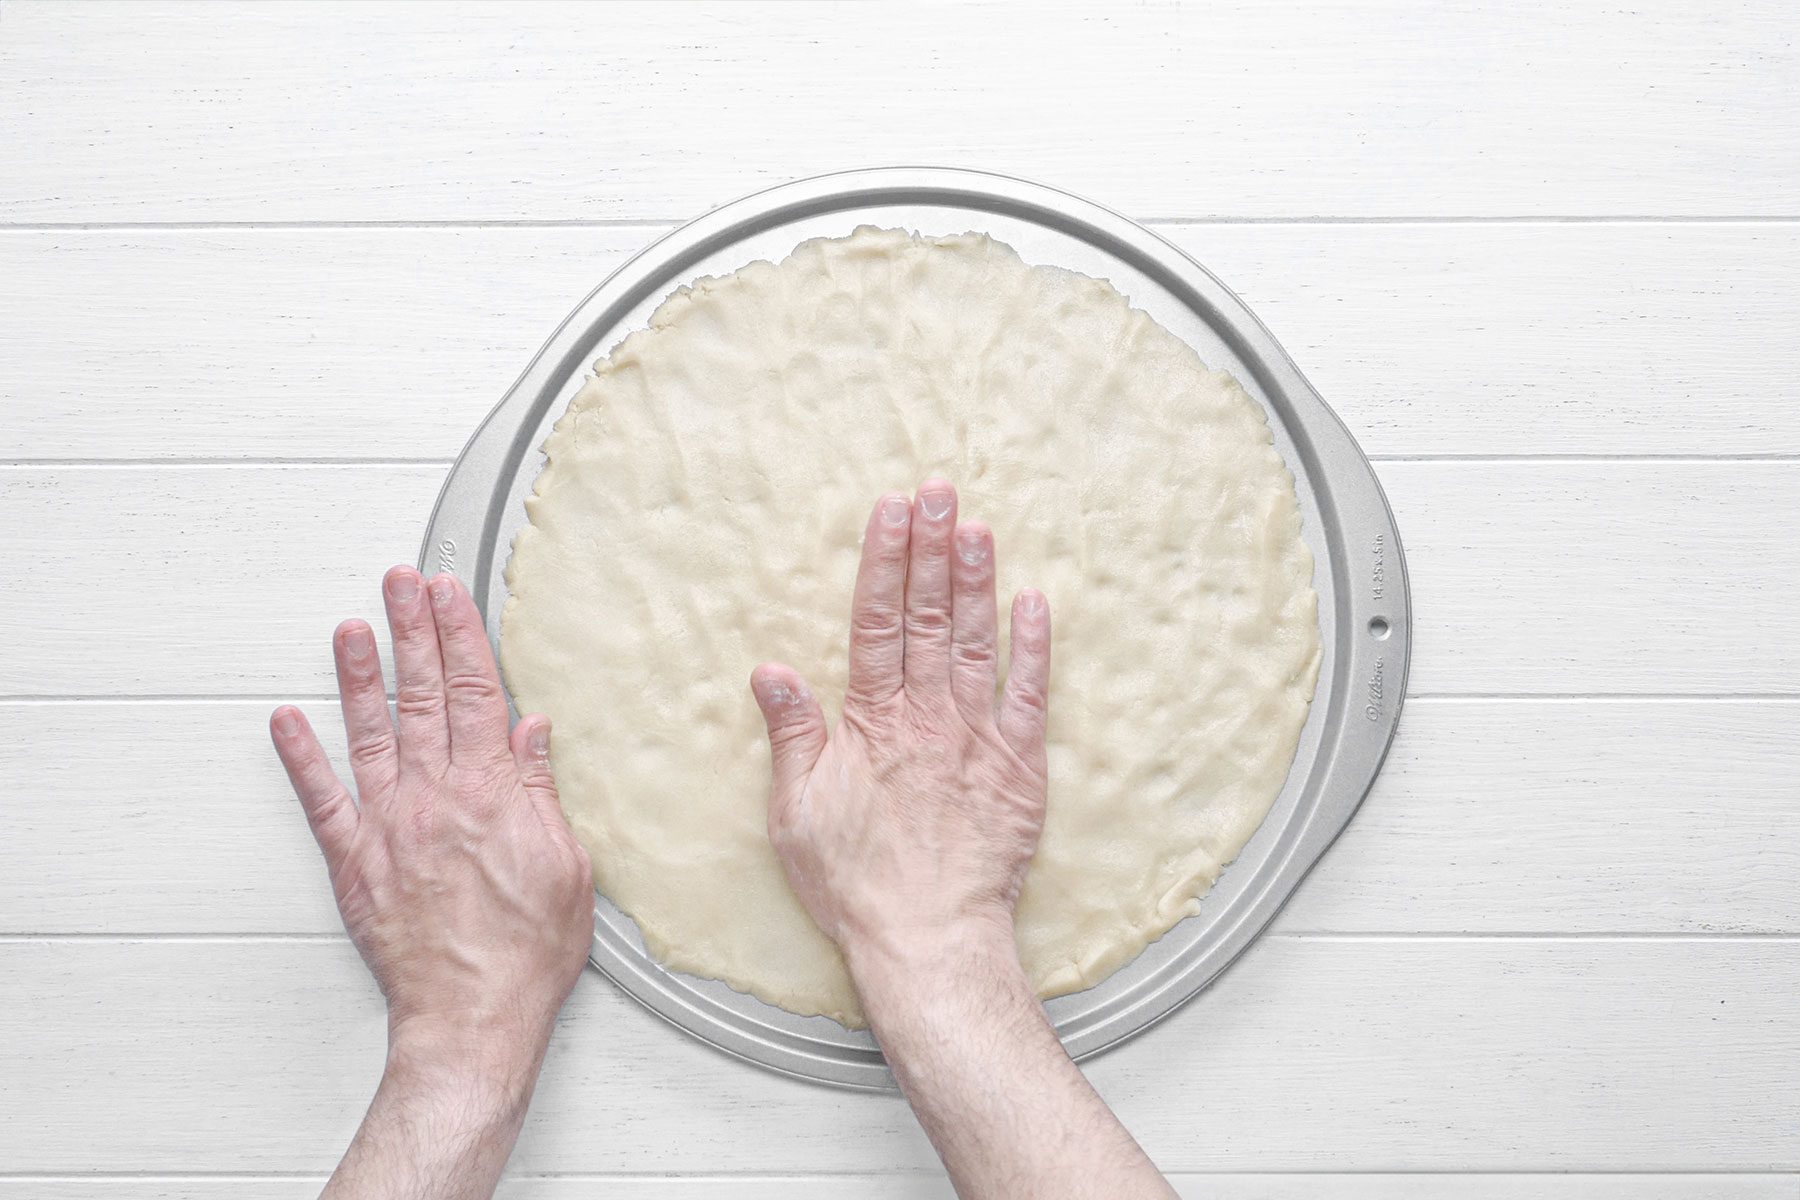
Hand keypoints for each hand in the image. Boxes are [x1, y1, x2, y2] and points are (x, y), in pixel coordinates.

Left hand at [270, 567, 593, 1081]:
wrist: (474, 1014)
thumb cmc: (526, 951)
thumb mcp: (567, 863)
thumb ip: (542, 790)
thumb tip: (533, 732)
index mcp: (493, 791)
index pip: (477, 692)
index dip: (462, 635)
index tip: (450, 593)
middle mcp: (436, 796)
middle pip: (424, 695)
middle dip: (413, 631)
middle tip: (400, 582)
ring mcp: (390, 825)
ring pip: (371, 731)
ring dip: (360, 674)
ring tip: (351, 628)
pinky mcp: (355, 862)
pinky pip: (322, 799)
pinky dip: (301, 758)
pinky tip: (287, 720)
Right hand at [750, 480, 1050, 970]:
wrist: (929, 937)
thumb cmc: (856, 882)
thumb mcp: (795, 811)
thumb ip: (792, 733)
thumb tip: (771, 669)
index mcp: (871, 719)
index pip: (876, 620)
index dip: (884, 559)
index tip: (891, 508)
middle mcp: (926, 714)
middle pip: (928, 614)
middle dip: (932, 547)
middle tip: (939, 489)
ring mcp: (977, 735)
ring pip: (977, 640)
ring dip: (978, 580)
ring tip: (979, 525)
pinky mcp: (1018, 765)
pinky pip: (1029, 694)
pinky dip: (1034, 647)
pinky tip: (1036, 602)